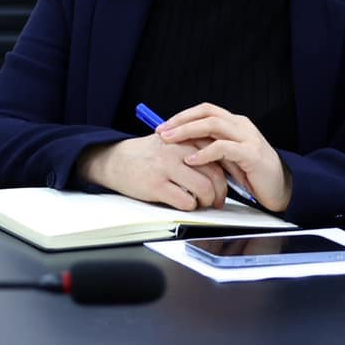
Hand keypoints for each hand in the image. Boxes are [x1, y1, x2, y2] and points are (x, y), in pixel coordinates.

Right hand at [82, 132, 227, 211]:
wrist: (115, 160)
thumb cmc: (148, 155)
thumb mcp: (173, 143)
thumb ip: (196, 148)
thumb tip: (226, 166)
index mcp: (184, 138)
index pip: (218, 155)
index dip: (228, 173)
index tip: (229, 183)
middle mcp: (176, 150)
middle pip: (215, 174)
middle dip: (220, 191)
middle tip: (217, 199)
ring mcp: (165, 167)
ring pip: (203, 188)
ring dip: (207, 200)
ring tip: (202, 202)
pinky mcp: (156, 185)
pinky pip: (186, 201)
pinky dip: (190, 206)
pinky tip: (185, 203)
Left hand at [156, 104, 290, 212]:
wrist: (279, 188)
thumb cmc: (250, 173)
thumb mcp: (225, 157)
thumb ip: (208, 146)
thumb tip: (178, 142)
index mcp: (234, 123)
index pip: (204, 110)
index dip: (182, 116)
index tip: (162, 126)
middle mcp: (241, 126)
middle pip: (206, 113)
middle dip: (180, 121)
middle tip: (161, 132)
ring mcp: (248, 138)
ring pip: (213, 125)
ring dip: (188, 131)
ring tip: (170, 141)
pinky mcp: (252, 154)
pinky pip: (224, 148)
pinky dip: (204, 152)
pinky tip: (191, 159)